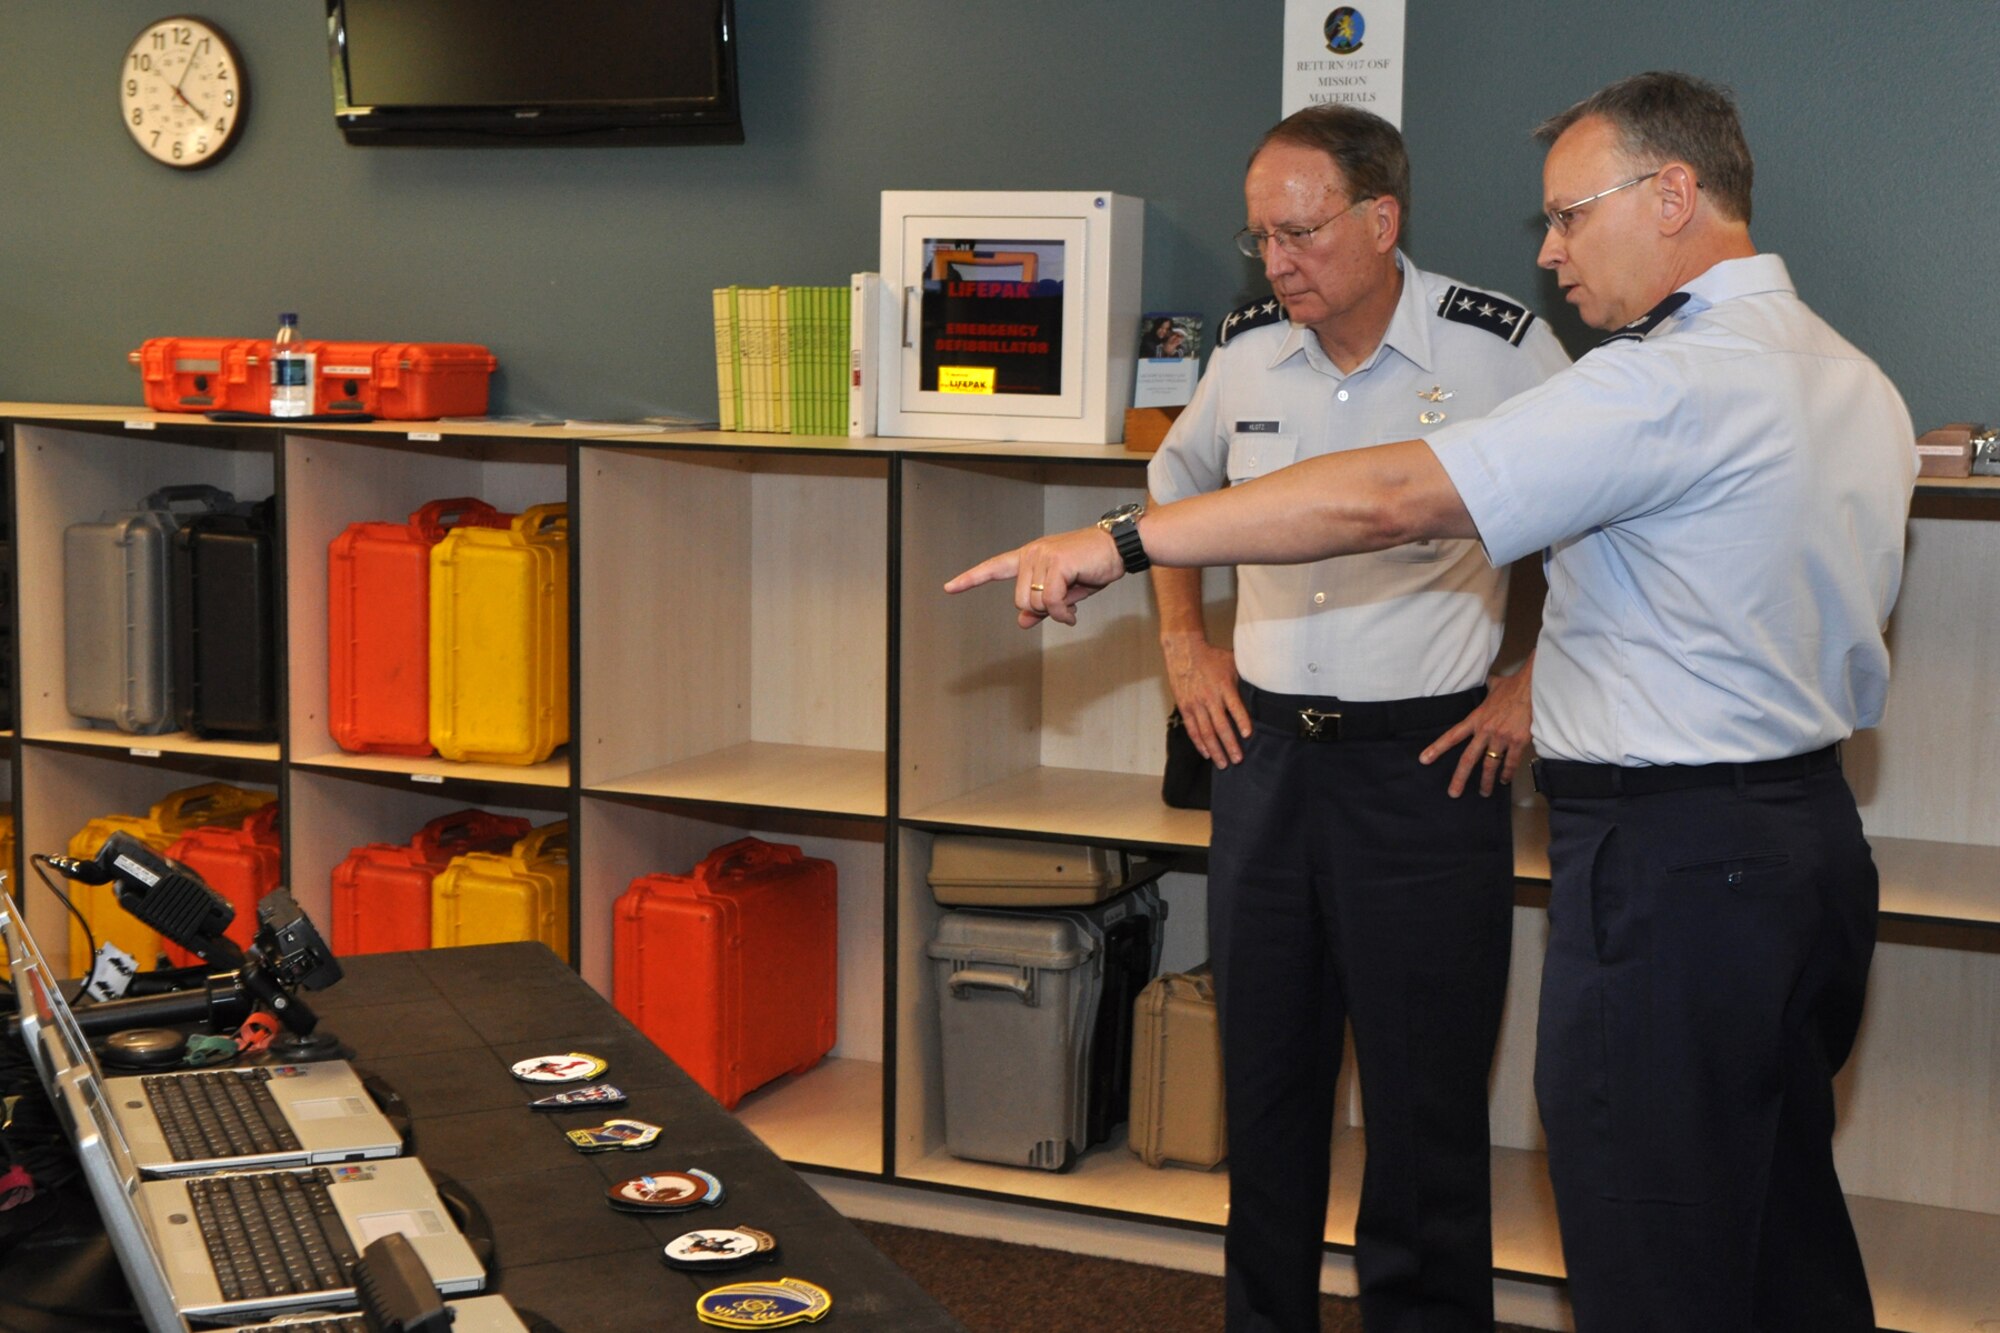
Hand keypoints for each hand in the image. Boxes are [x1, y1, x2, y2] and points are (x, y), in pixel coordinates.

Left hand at [944, 526, 1124, 627]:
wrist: (1118, 548)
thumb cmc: (1093, 567)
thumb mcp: (1064, 591)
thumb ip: (1041, 606)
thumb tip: (1023, 622)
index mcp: (1030, 557)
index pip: (994, 567)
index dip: (971, 579)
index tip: (949, 587)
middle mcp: (1032, 553)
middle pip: (1021, 600)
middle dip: (1043, 610)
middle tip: (1065, 605)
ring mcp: (1042, 556)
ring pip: (1035, 603)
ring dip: (1055, 611)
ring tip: (1072, 603)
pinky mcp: (1056, 563)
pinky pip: (1050, 601)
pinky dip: (1062, 612)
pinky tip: (1073, 612)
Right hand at [1161, 631, 1249, 765]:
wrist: (1184, 651)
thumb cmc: (1211, 657)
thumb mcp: (1232, 662)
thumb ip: (1244, 678)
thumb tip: (1262, 687)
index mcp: (1224, 686)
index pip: (1235, 707)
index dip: (1241, 722)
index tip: (1248, 735)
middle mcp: (1210, 697)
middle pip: (1220, 726)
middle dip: (1230, 745)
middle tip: (1238, 760)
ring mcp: (1196, 704)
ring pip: (1206, 732)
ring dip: (1215, 749)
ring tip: (1223, 763)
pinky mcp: (1185, 707)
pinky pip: (1192, 729)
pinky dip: (1199, 743)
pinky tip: (1207, 753)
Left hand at [1419, 659, 1532, 796]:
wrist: (1534, 687)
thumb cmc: (1515, 685)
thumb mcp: (1495, 685)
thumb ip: (1489, 688)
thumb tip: (1490, 682)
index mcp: (1476, 719)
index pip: (1452, 736)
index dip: (1437, 748)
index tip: (1424, 759)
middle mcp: (1485, 731)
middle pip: (1468, 759)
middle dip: (1459, 778)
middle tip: (1453, 793)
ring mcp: (1501, 737)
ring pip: (1489, 765)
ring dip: (1486, 781)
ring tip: (1484, 792)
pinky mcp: (1518, 741)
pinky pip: (1511, 763)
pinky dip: (1507, 774)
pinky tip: (1505, 780)